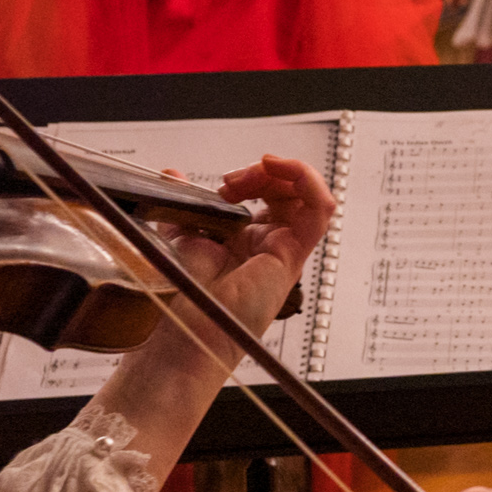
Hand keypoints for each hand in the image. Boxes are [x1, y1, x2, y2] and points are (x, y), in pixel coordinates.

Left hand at [156, 152, 335, 348]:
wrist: (189, 323)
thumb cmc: (186, 294)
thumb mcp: (180, 233)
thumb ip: (181, 203)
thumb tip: (172, 175)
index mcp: (248, 239)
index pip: (270, 193)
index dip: (252, 177)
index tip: (223, 184)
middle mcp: (271, 243)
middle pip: (290, 191)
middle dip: (264, 172)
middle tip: (232, 181)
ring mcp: (285, 248)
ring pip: (309, 196)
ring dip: (286, 172)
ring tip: (259, 171)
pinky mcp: (293, 253)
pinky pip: (319, 211)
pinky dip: (308, 182)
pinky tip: (281, 168)